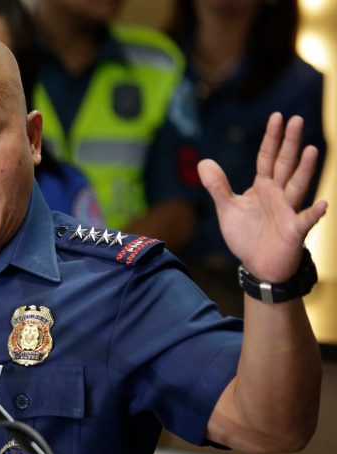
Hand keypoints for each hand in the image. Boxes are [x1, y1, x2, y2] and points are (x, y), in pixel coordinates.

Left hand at [198, 113, 326, 281]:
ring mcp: (288, 211)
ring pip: (297, 186)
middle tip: (297, 119)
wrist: (258, 265)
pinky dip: (314, 213)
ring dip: (304, 169)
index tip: (277, 116)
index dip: (271, 138)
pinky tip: (323, 204)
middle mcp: (278, 194)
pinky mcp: (294, 230)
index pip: (267, 157)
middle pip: (285, 164)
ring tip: (311, 149)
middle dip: (290, 143)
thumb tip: (203, 161)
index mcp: (263, 187)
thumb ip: (218, 186)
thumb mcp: (228, 209)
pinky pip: (305, 220)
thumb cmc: (247, 235)